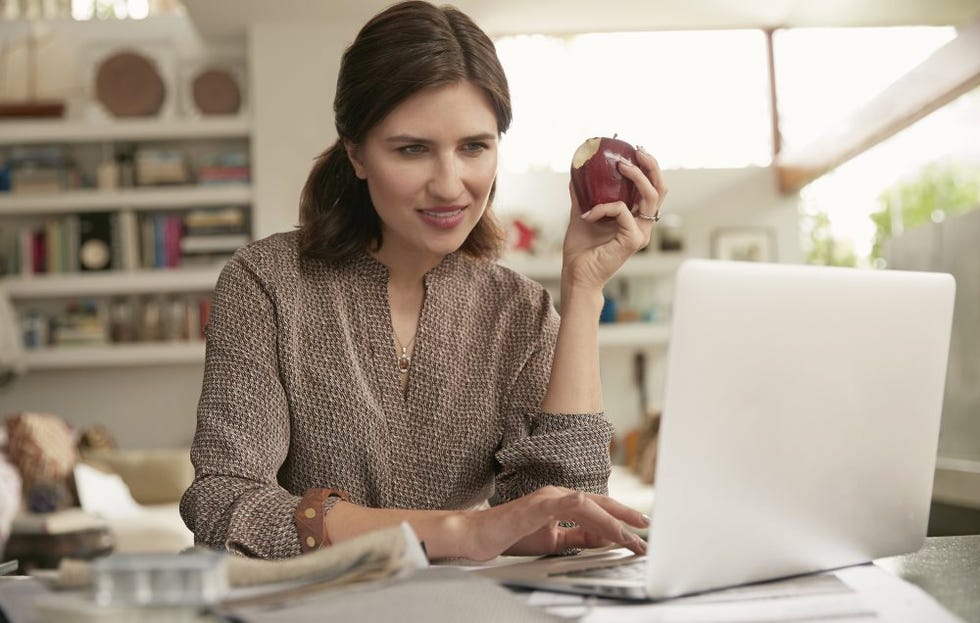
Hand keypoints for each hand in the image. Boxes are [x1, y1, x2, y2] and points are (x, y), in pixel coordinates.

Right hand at [457, 486, 647, 561]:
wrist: (478, 536)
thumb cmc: (510, 535)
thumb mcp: (552, 540)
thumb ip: (577, 537)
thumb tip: (604, 539)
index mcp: (559, 501)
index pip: (596, 508)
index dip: (619, 517)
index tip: (638, 531)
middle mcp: (556, 494)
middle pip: (599, 502)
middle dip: (625, 516)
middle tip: (646, 528)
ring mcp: (548, 496)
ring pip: (590, 505)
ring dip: (613, 522)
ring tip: (631, 537)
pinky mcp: (539, 504)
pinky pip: (571, 506)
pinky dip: (590, 514)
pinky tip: (605, 525)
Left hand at [562, 147, 667, 290]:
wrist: (576, 273)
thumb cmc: (581, 250)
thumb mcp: (582, 213)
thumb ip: (583, 195)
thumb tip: (577, 173)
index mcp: (636, 219)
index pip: (652, 189)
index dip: (649, 168)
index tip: (636, 150)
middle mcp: (643, 225)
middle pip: (660, 189)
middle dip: (651, 165)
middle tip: (637, 150)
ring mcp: (641, 233)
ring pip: (650, 196)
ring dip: (636, 176)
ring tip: (620, 166)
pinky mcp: (633, 240)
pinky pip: (623, 210)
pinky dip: (604, 206)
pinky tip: (588, 214)